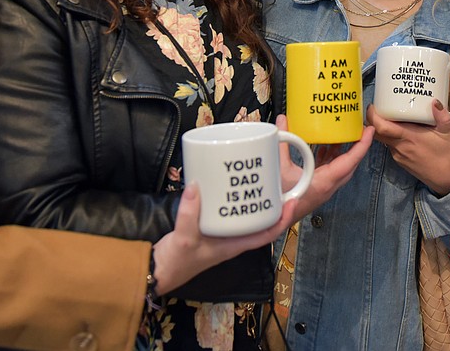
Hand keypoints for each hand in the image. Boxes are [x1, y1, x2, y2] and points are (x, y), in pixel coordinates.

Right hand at [150, 181, 297, 294]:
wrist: (157, 270)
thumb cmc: (176, 262)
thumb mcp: (183, 238)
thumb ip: (189, 214)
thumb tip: (197, 185)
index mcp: (234, 245)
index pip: (266, 234)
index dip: (282, 220)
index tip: (292, 202)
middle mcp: (231, 238)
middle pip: (258, 221)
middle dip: (269, 204)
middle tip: (275, 181)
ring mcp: (220, 232)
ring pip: (243, 215)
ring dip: (250, 200)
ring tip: (256, 178)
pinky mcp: (208, 225)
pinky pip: (225, 211)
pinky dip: (228, 198)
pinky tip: (225, 184)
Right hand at [276, 114, 371, 217]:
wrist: (273, 221)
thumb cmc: (278, 201)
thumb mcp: (279, 167)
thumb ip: (283, 142)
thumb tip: (283, 121)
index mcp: (325, 182)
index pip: (351, 161)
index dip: (362, 145)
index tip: (369, 131)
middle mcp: (328, 186)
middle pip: (350, 164)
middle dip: (356, 146)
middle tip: (358, 129)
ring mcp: (323, 188)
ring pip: (340, 167)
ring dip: (343, 151)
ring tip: (342, 134)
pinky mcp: (316, 188)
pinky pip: (329, 170)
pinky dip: (330, 157)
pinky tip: (324, 147)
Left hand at [368, 101, 449, 195]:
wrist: (448, 179)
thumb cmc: (447, 156)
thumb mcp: (448, 132)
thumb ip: (442, 116)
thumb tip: (435, 102)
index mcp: (409, 137)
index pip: (381, 127)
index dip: (373, 116)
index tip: (374, 106)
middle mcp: (400, 147)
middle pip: (376, 133)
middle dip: (373, 120)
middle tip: (378, 108)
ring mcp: (398, 155)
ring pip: (382, 139)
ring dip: (383, 128)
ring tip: (391, 117)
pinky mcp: (400, 160)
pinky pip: (390, 146)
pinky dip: (391, 137)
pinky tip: (401, 131)